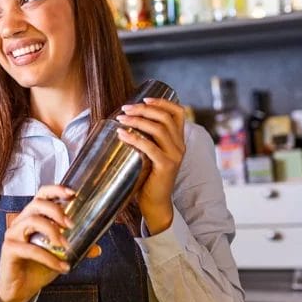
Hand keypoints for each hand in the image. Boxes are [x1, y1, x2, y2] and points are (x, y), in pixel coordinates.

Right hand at [0, 184, 73, 301]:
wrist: (19, 290)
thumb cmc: (36, 268)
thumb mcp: (59, 256)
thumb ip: (76, 248)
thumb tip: (97, 248)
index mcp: (33, 217)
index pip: (42, 195)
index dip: (56, 190)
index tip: (72, 194)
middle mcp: (21, 221)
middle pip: (37, 204)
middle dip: (56, 211)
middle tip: (71, 224)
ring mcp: (13, 234)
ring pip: (32, 221)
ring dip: (52, 232)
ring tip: (65, 246)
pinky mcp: (9, 249)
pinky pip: (30, 249)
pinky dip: (49, 258)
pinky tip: (61, 267)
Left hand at [114, 98, 185, 234]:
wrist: (154, 202)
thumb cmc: (148, 176)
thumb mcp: (150, 153)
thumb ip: (146, 138)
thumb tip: (124, 119)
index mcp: (178, 140)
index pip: (178, 112)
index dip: (163, 102)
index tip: (144, 98)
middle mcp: (180, 145)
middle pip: (165, 118)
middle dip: (144, 109)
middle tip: (125, 109)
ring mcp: (175, 156)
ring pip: (159, 129)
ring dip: (138, 120)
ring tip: (121, 119)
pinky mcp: (166, 166)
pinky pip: (150, 147)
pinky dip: (134, 137)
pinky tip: (122, 134)